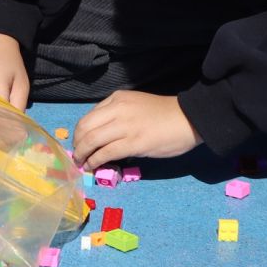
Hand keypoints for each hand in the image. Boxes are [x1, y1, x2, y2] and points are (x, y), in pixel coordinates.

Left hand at [73, 90, 200, 170]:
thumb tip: (101, 135)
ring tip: (82, 164)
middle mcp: (117, 110)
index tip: (79, 144)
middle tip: (78, 156)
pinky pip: (105, 153)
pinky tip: (93, 166)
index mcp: (117, 99)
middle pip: (85, 128)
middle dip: (77, 144)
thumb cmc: (165, 114)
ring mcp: (125, 126)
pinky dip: (95, 161)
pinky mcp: (133, 143)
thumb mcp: (135, 105)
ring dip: (83, 154)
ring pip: (92, 141)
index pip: (88, 117)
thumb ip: (117, 115)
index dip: (79, 133)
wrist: (189, 119)